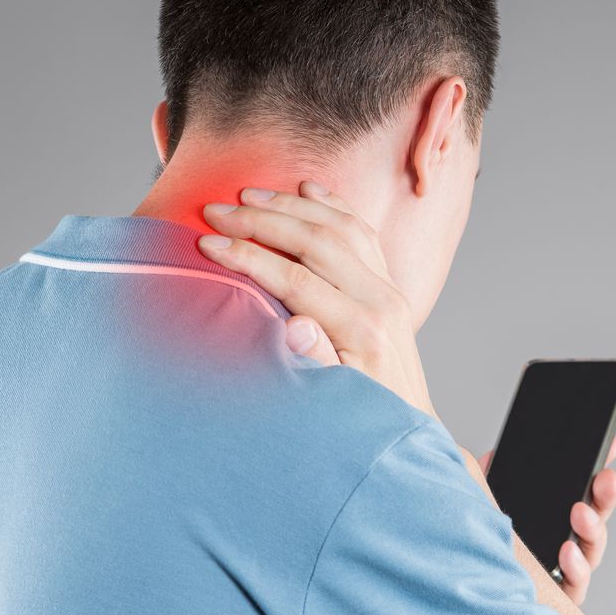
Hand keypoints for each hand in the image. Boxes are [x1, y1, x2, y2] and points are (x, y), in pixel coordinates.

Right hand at [197, 181, 436, 416]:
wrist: (407, 427)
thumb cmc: (363, 420)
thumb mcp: (336, 403)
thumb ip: (315, 363)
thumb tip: (296, 326)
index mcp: (361, 329)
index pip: (296, 278)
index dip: (248, 257)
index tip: (208, 243)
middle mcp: (380, 300)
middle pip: (315, 241)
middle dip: (261, 220)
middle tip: (215, 209)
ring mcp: (388, 288)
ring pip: (339, 227)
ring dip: (292, 204)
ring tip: (248, 193)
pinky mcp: (389, 285)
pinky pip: (361, 232)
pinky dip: (332, 204)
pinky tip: (308, 187)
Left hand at [479, 435, 615, 606]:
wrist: (473, 590)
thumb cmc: (489, 548)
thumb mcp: (490, 509)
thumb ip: (492, 484)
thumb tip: (492, 458)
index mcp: (557, 521)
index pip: (587, 494)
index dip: (600, 472)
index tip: (611, 446)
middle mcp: (569, 545)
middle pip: (597, 519)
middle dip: (605, 496)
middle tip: (605, 478)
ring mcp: (567, 572)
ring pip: (591, 551)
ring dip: (591, 529)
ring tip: (580, 513)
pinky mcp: (559, 598)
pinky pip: (575, 584)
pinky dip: (575, 568)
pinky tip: (567, 552)